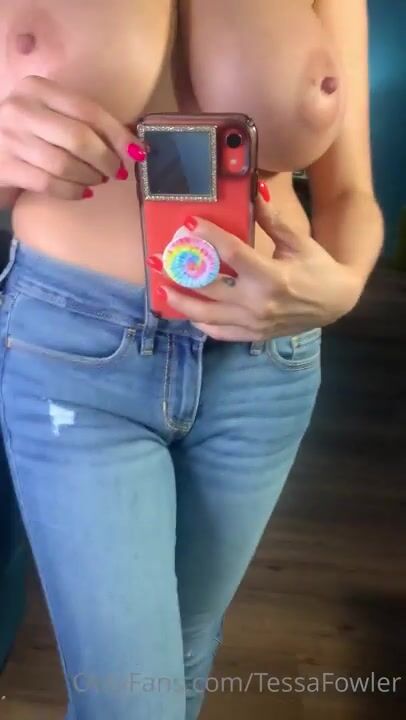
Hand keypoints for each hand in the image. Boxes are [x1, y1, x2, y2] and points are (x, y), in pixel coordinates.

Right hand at [0, 75, 145, 200]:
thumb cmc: (27, 134)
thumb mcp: (50, 116)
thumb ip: (83, 123)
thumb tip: (132, 146)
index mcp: (37, 88)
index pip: (88, 110)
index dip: (117, 134)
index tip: (137, 153)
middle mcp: (20, 109)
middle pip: (79, 138)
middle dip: (105, 160)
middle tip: (116, 172)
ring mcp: (9, 138)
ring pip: (64, 164)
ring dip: (89, 177)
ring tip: (96, 181)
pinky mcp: (4, 167)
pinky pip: (49, 184)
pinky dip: (72, 191)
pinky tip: (81, 192)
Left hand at [156, 191, 363, 340]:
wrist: (336, 303)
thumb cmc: (317, 269)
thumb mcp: (298, 243)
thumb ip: (273, 222)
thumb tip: (255, 192)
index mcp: (271, 276)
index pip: (232, 253)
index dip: (209, 236)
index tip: (189, 223)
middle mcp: (258, 302)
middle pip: (210, 288)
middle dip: (182, 272)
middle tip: (161, 259)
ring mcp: (254, 322)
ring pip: (208, 315)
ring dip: (182, 303)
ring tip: (163, 290)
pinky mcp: (254, 334)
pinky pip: (221, 333)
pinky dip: (202, 324)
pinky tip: (189, 314)